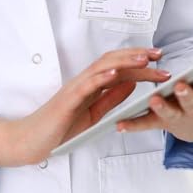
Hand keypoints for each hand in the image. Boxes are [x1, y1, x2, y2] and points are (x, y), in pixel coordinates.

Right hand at [0, 47, 170, 167]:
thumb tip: (131, 83)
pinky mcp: (68, 99)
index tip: (157, 59)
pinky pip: (87, 85)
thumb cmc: (60, 126)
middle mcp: (84, 82)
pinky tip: (116, 73)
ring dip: (124, 62)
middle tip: (158, 54)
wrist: (34, 139)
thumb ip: (111, 98)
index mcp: (91, 85)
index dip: (137, 61)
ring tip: (143, 59)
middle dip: (136, 56)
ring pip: (102, 68)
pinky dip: (102, 77)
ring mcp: (75, 88)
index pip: (117, 67)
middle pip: (112, 61)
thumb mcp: (93, 112)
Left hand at [116, 51, 192, 141]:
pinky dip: (133, 125)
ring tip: (153, 100)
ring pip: (168, 113)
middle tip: (180, 85)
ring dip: (161, 107)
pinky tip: (120, 124)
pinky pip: (145, 124)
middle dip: (187, 94)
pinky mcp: (159, 122)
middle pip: (192, 102)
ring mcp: (176, 117)